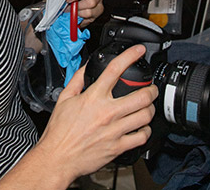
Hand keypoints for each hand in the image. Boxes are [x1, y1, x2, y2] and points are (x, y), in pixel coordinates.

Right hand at [32, 45, 157, 182]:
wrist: (58, 158)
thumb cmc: (59, 132)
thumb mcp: (64, 99)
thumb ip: (77, 79)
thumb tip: (87, 66)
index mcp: (93, 98)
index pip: (115, 70)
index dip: (130, 55)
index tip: (139, 50)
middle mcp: (107, 112)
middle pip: (141, 95)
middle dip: (151, 89)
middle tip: (151, 88)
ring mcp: (114, 130)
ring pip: (145, 115)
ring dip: (150, 109)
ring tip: (148, 107)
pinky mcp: (118, 147)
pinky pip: (141, 137)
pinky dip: (145, 131)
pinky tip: (142, 127)